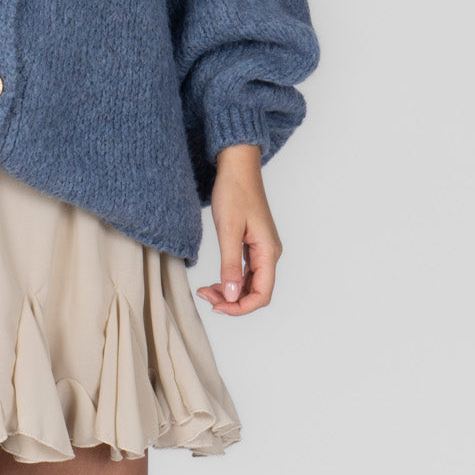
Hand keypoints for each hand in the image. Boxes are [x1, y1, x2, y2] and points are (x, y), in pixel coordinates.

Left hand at [195, 143, 282, 316]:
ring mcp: (262, 249)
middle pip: (256, 292)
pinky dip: (231, 279)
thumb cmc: (234, 192)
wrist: (237, 167)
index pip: (262, 295)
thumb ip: (230, 264)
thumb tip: (231, 296)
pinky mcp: (253, 244)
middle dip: (232, 301)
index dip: (240, 307)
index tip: (216, 306)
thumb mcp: (228, 229)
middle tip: (205, 296)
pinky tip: (216, 280)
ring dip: (230, 292)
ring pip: (250, 283)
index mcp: (268, 252)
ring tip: (206, 290)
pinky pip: (246, 271)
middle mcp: (269, 254)